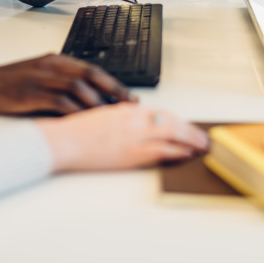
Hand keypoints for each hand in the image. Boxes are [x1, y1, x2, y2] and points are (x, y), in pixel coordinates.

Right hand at [0, 54, 136, 114]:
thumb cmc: (7, 84)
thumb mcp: (37, 77)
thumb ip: (60, 84)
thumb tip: (87, 102)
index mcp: (55, 60)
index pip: (92, 69)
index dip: (113, 82)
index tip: (129, 95)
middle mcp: (52, 66)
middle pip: (91, 75)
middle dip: (114, 91)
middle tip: (130, 106)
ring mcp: (41, 78)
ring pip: (79, 87)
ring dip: (98, 103)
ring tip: (112, 117)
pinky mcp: (31, 92)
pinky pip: (60, 101)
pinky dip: (76, 111)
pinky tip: (86, 122)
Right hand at [37, 103, 208, 171]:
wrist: (61, 141)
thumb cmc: (74, 132)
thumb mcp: (100, 116)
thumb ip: (120, 117)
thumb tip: (136, 121)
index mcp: (124, 109)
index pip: (159, 112)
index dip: (176, 119)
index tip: (186, 125)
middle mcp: (132, 119)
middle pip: (170, 121)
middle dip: (189, 129)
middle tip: (202, 136)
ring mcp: (132, 135)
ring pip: (171, 134)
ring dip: (189, 140)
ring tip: (201, 145)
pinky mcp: (130, 152)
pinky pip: (161, 150)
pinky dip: (177, 152)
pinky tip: (185, 154)